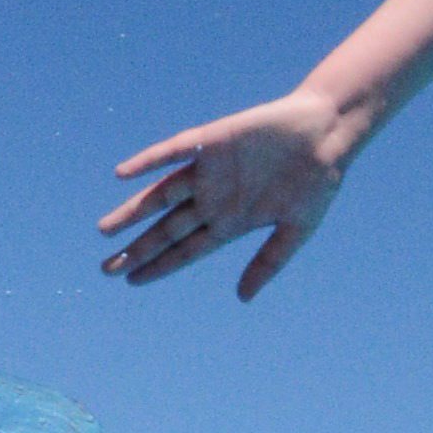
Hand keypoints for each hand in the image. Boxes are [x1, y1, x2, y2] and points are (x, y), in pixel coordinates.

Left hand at [101, 89, 359, 299]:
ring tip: (104, 230)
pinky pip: (173, 152)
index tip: (131, 281)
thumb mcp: (296, 230)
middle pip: (166, 229)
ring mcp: (210, 171)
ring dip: (133, 211)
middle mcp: (214, 198)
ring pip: (161, 195)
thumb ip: (268, 262)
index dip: (159, 266)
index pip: (186, 250)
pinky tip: (123, 174)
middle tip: (106, 269)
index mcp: (232, 222)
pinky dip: (149, 161)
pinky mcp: (212, 141)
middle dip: (137, 249)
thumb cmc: (318, 182)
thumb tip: (241, 298)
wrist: (328, 133)